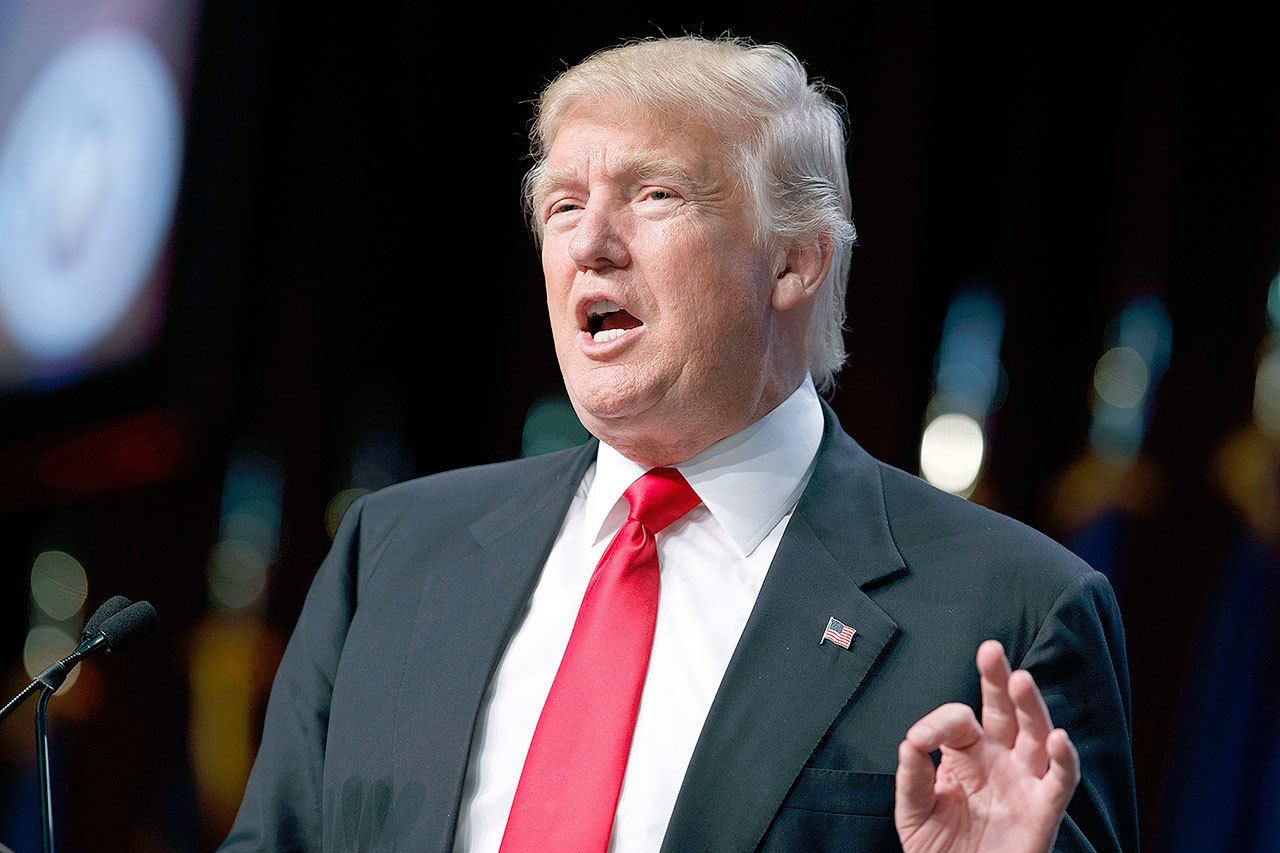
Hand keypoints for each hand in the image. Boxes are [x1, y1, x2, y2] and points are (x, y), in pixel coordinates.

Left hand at [894, 640, 1079, 852]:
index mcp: (966, 754)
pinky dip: (1065, 760)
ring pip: (1035, 734)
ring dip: (1030, 707)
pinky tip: (1060, 738)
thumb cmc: (940, 848)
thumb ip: (912, 776)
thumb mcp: (913, 812)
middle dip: (998, 679)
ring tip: (1021, 680)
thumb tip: (911, 740)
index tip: (919, 740)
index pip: (958, 720)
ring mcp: (1024, 782)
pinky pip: (1061, 781)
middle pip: (1004, 711)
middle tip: (990, 650)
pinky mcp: (1043, 811)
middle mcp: (999, 760)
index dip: (938, 723)